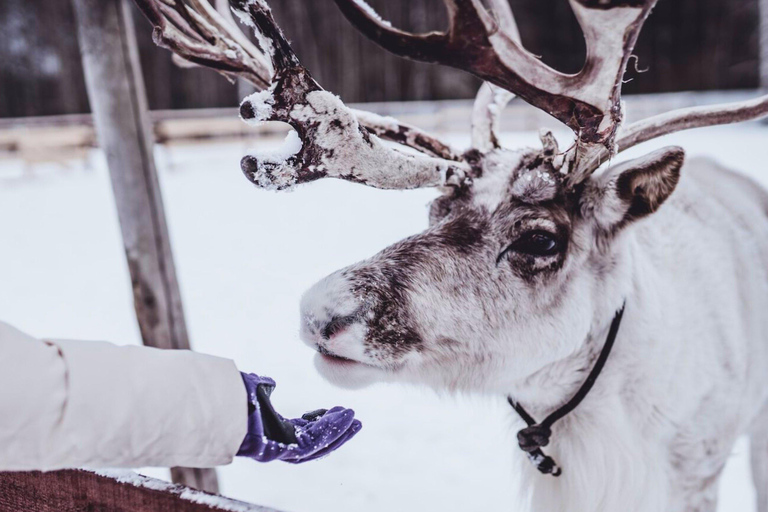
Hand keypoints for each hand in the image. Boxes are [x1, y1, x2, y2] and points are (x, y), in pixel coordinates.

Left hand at [236, 373, 361, 462]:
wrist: (223, 408)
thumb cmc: (234, 400)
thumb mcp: (256, 390)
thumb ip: (265, 388)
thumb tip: (269, 383)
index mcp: (275, 431)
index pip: (305, 430)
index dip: (323, 421)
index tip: (337, 410)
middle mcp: (281, 443)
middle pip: (317, 442)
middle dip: (338, 432)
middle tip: (356, 421)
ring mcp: (284, 450)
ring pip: (319, 444)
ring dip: (340, 432)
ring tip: (356, 420)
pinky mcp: (287, 450)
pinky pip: (315, 442)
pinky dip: (333, 429)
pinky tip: (345, 416)